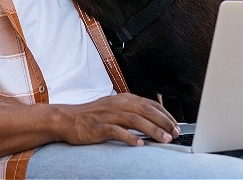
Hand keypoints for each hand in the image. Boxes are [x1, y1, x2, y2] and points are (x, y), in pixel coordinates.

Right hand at [53, 93, 179, 145]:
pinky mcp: (99, 126)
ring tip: (164, 139)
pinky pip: (117, 131)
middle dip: (164, 122)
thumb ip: (131, 112)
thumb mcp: (114, 109)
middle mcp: (117, 104)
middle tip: (175, 133)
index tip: (176, 125)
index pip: (150, 104)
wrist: (67, 119)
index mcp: (123, 99)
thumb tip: (153, 122)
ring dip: (152, 130)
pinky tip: (139, 145)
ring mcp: (108, 115)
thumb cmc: (92, 116)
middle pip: (146, 110)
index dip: (165, 114)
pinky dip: (130, 137)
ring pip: (135, 120)